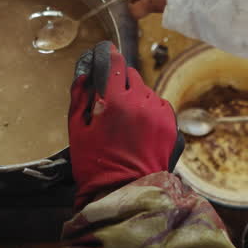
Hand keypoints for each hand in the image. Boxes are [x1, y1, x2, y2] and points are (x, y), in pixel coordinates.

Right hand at [68, 42, 183, 207]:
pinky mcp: (171, 125)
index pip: (115, 64)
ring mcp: (159, 114)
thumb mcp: (77, 131)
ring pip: (146, 91)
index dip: (109, 55)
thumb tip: (83, 75)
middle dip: (120, 82)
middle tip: (110, 100)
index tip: (106, 52)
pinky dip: (149, 110)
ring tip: (124, 120)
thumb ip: (79, 97)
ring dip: (135, 97)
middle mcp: (140, 103)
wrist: (124, 194)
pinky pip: (159, 105)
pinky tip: (139, 127)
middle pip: (131, 75)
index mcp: (114, 102)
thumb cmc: (95, 166)